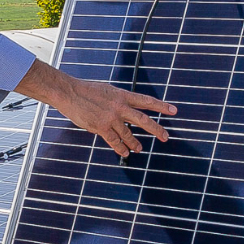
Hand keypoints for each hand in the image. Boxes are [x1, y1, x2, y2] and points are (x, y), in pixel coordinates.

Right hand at [13, 62, 175, 157]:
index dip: (161, 106)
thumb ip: (120, 100)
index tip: (174, 111)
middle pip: (143, 119)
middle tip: (166, 137)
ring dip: (136, 143)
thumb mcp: (108, 91)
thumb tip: (129, 109)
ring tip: (140, 149)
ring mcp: (111, 117)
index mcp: (123, 95)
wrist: (70, 92)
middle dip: (156, 129)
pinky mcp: (101, 127)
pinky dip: (121, 148)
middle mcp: (120, 106)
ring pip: (129, 133)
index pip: (146, 101)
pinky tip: (126, 153)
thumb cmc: (88, 90)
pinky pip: (114, 141)